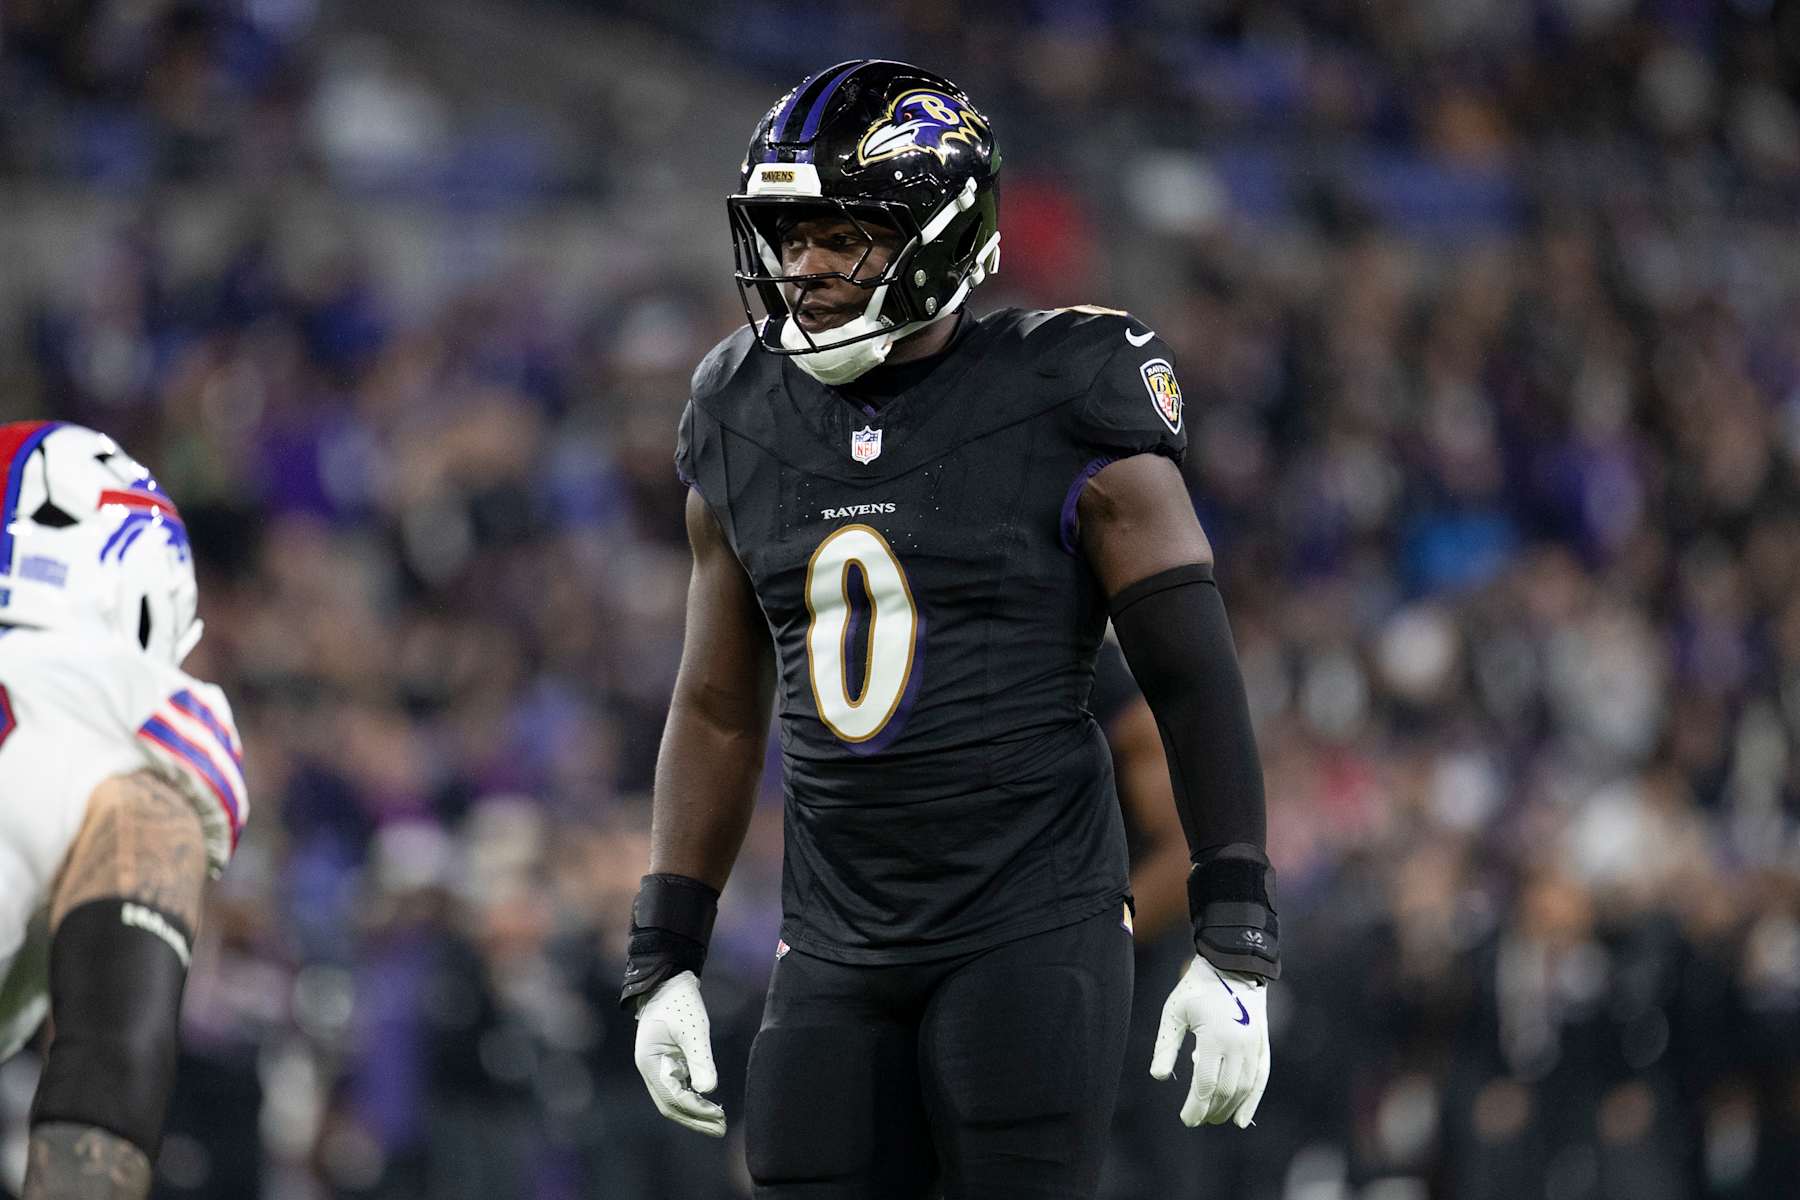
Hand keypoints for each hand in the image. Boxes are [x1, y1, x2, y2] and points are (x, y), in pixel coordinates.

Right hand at [634, 970, 725, 1135]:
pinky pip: (678, 1088)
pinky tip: (709, 1102)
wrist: (669, 981)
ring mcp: (657, 1066)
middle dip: (695, 1119)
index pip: (673, 1097)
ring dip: (694, 1111)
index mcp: (650, 1063)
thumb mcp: (693, 1029)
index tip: (718, 1117)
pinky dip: (692, 1098)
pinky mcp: (666, 1062)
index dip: (696, 1110)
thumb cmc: (680, 1002)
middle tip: (720, 1129)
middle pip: (670, 1105)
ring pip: (673, 1099)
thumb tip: (709, 1090)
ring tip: (718, 1121)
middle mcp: (650, 1069)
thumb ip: (700, 1059)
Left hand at [1149, 955, 1269, 1127]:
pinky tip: (1242, 1119)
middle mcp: (1238, 1045)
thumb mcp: (1174, 1012)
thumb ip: (1166, 1045)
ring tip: (1213, 1118)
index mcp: (1214, 1037)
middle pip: (1225, 1091)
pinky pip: (1261, 1079)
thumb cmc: (1197, 988)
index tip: (1186, 1119)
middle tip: (1196, 1120)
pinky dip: (1253, 1101)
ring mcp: (1253, 1045)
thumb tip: (1158, 1077)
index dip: (1195, 1106)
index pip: (1205, 1084)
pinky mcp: (1262, 1044)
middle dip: (1210, 1110)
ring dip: (1228, 1108)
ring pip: (1244, 1088)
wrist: (1232, 965)